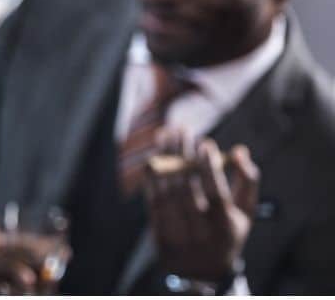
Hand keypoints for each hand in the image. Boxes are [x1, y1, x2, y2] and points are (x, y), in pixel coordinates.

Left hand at [144, 132, 259, 281]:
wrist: (204, 271)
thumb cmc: (229, 231)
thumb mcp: (245, 211)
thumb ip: (247, 180)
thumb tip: (240, 150)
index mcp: (225, 227)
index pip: (215, 194)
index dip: (209, 168)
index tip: (205, 141)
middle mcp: (200, 233)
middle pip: (186, 188)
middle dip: (182, 155)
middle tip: (182, 129)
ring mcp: (177, 236)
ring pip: (166, 192)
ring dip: (164, 160)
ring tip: (166, 135)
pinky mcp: (159, 236)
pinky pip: (152, 202)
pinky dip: (151, 179)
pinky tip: (152, 158)